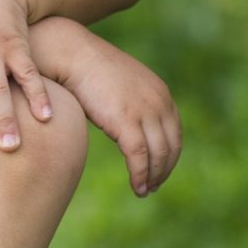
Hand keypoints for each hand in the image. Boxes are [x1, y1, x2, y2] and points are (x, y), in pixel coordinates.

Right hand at [53, 27, 181, 196]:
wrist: (72, 56)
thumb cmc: (90, 71)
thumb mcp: (122, 87)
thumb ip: (132, 105)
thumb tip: (128, 124)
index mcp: (160, 94)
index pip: (174, 133)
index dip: (169, 157)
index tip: (160, 172)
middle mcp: (158, 102)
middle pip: (170, 146)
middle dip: (163, 170)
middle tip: (153, 187)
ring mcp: (144, 112)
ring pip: (158, 155)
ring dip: (152, 178)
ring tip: (144, 192)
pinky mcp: (126, 122)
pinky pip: (139, 158)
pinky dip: (140, 176)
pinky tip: (136, 187)